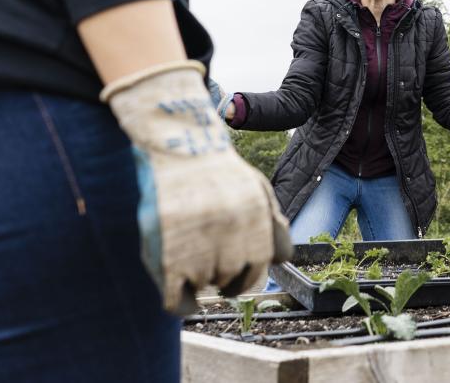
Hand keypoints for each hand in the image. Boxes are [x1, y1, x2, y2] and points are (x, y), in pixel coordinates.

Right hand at [102, 61, 291, 314]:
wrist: (178, 145)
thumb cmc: (218, 170)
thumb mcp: (257, 188)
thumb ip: (273, 223)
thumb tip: (282, 260)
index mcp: (258, 219)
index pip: (270, 261)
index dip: (254, 266)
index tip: (240, 266)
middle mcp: (234, 235)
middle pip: (238, 279)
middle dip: (227, 275)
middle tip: (210, 258)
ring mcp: (201, 247)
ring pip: (208, 286)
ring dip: (201, 278)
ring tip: (190, 253)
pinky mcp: (168, 257)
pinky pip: (180, 301)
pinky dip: (183, 304)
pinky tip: (181, 292)